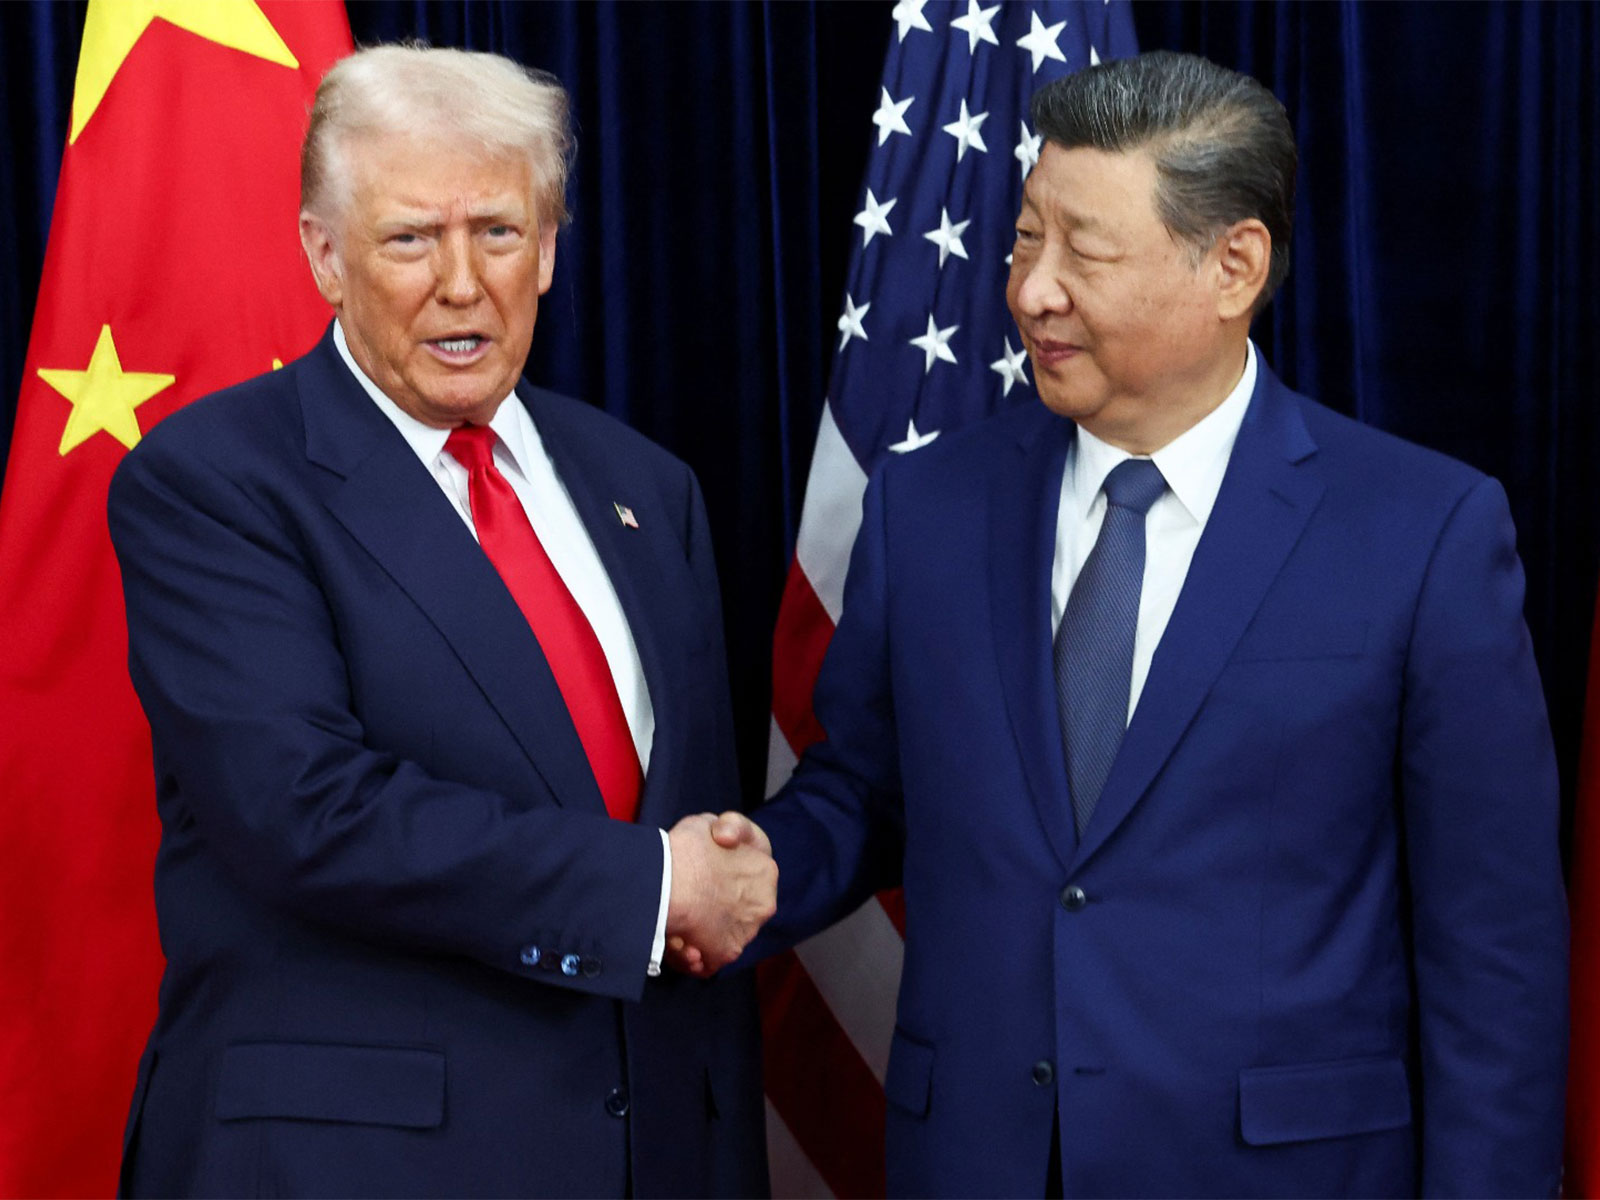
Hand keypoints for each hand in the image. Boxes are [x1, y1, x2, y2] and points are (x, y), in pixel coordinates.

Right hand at [665, 811, 775, 975]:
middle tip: (684, 911)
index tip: (699, 882)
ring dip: (699, 936)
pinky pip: (709, 962)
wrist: (668, 883)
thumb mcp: (706, 822)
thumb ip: (724, 830)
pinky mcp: (727, 954)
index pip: (746, 879)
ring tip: (675, 930)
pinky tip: (677, 946)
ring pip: (721, 937)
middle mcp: (764, 904)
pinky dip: (692, 958)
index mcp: (766, 871)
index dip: (720, 880)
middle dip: (711, 914)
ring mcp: (747, 931)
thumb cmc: (685, 849)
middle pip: (736, 911)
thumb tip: (727, 839)